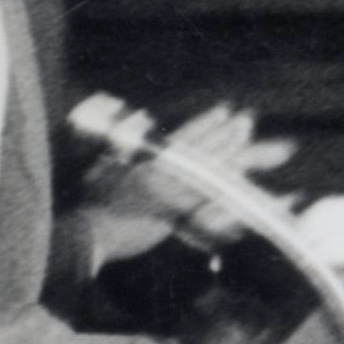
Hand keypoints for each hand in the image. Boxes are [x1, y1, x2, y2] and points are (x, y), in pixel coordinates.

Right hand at [83, 101, 294, 266]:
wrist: (87, 233)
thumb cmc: (92, 205)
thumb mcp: (103, 172)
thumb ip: (121, 154)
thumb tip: (136, 134)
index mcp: (147, 160)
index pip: (181, 137)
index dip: (205, 124)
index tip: (226, 111)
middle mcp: (162, 171)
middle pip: (202, 148)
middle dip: (228, 135)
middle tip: (250, 120)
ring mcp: (169, 191)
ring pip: (209, 169)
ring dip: (234, 154)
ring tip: (256, 145)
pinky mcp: (174, 214)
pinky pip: (210, 203)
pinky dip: (232, 194)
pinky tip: (252, 189)